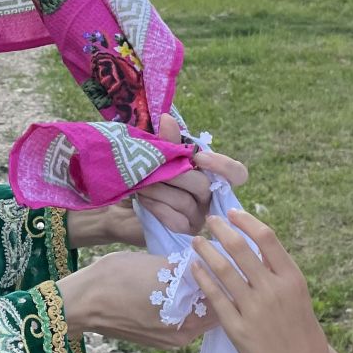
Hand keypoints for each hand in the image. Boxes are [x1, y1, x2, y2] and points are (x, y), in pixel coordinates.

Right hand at [60, 252, 213, 349]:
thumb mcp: (157, 267)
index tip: (225, 258)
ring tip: (192, 271)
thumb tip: (206, 262)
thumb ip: (187, 269)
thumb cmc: (116, 280)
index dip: (225, 278)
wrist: (79, 302)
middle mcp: (180, 338)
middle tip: (212, 261)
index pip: (222, 300)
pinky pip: (175, 319)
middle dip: (211, 287)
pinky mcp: (151, 338)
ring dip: (195, 296)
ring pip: (192, 314)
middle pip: (209, 310)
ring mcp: (165, 341)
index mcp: (187, 323)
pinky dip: (179, 304)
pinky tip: (172, 286)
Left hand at [67, 116, 252, 246]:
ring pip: (186, 202)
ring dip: (159, 189)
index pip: (236, 173)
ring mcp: (198, 217)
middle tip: (151, 171)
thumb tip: (168, 119)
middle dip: (174, 175)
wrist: (116, 207)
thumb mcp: (153, 156)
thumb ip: (165, 141)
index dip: (223, 165)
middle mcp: (208, 197)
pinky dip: (157, 207)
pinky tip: (143, 200)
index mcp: (207, 175)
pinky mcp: (183, 233)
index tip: (198, 157)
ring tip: (140, 183)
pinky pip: (176, 220)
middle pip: (203, 185)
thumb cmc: (140, 178)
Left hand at [191, 213, 332, 352]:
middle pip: (240, 248)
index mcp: (294, 280)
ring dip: (206, 251)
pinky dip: (202, 279)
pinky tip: (194, 269)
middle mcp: (273, 290)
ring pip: (223, 269)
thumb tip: (260, 260)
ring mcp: (254, 308)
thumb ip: (281, 282)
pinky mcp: (237, 328)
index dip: (247, 221)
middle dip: (220, 230)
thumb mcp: (301, 305)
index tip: (233, 213)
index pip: (267, 238)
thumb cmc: (306, 346)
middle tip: (208, 221)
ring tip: (195, 242)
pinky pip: (214, 297)